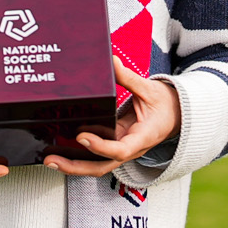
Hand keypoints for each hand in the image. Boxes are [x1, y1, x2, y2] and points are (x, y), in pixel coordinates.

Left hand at [45, 57, 179, 177]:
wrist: (177, 115)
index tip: (82, 136)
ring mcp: (121, 149)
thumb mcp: (149, 88)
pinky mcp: (115, 144)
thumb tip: (112, 61)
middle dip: (76, 166)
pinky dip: (78, 154)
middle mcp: (130, 149)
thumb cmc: (166, 103)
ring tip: (49, 159)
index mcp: (143, 138)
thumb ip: (128, 78)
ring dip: (73, 164)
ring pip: (96, 165)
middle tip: (52, 160)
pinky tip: (59, 149)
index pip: (120, 150)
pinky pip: (95, 154)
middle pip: (102, 166)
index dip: (100, 146)